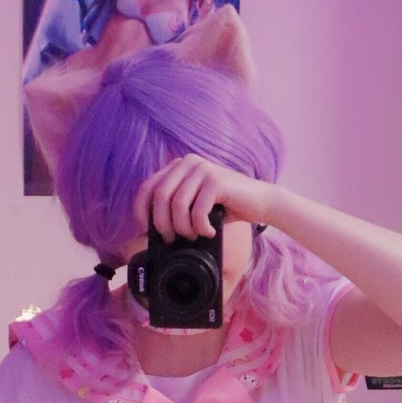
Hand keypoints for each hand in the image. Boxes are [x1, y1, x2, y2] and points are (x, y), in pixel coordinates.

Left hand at [133, 153, 273, 242]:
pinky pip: (197, 211)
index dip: (141, 212)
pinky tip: (209, 231)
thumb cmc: (226, 208)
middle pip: (159, 197)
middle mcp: (188, 163)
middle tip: (172, 239)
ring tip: (194, 236)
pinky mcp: (216, 180)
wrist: (260, 202)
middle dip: (162, 224)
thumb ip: (173, 206)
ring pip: (177, 205)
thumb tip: (149, 229)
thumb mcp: (194, 203)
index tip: (146, 231)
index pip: (146, 188)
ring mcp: (202, 169)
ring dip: (183, 228)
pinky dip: (200, 227)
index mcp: (178, 167)